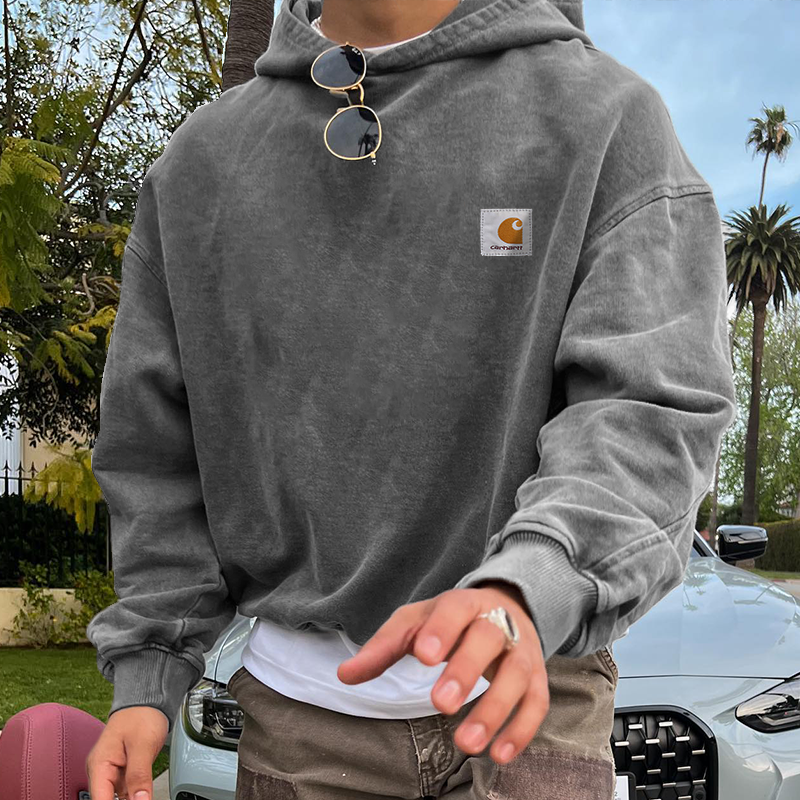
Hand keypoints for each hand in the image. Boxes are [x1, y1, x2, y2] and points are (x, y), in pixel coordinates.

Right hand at [86, 706, 168, 799]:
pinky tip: (143, 796)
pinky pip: (127, 792)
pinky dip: (135, 797)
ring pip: (118, 799)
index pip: (100, 799)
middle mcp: (102, 771)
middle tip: (142, 797)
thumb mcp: (143, 745)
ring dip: (132, 799)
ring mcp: (112, 773)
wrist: (148, 703)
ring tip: (144, 795)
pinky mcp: (124, 773)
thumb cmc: (141, 715)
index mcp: (99, 765)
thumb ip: (139, 775)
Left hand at [337, 582, 548, 764]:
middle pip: (488, 638)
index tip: (422, 656)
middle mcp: (498, 622)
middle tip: (440, 704)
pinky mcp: (537, 677)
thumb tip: (345, 674)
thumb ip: (384, 647)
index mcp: (464, 604)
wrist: (506, 606)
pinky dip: (522, 730)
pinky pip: (537, 703)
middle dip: (465, 670)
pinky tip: (499, 756)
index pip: (453, 611)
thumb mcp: (416, 623)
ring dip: (495, 709)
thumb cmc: (451, 621)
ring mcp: (521, 650)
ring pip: (517, 675)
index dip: (440, 631)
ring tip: (465, 744)